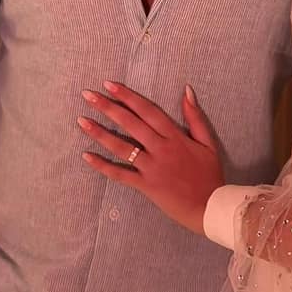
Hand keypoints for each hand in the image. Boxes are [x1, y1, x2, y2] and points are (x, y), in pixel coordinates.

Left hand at [79, 83, 223, 233]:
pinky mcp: (145, 185)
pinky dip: (103, 166)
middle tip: (88, 95)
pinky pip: (120, 174)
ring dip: (100, 133)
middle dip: (108, 107)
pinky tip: (87, 156)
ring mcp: (151, 167)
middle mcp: (160, 148)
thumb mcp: (207, 142)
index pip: (147, 110)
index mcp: (175, 136)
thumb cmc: (209, 174)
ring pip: (122, 147)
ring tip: (82, 121)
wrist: (210, 207)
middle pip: (130, 123)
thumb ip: (195, 116)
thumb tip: (186, 90)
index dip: (128, 96)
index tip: (110, 85)